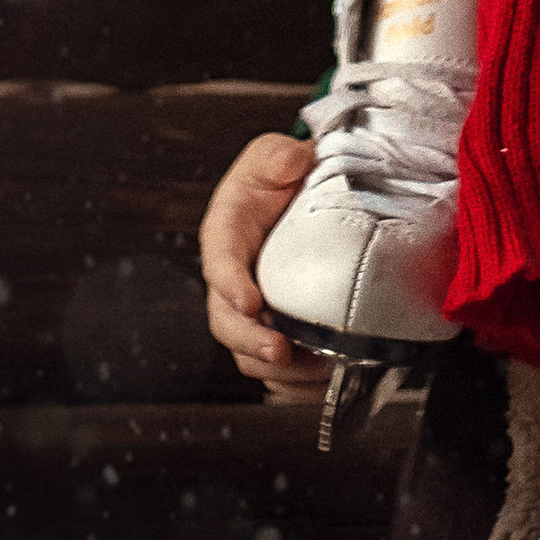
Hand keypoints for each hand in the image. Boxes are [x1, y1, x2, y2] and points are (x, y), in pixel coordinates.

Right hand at [199, 132, 334, 389]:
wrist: (295, 196)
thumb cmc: (278, 175)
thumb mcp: (274, 154)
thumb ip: (278, 155)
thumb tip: (292, 160)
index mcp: (225, 235)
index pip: (219, 263)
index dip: (231, 285)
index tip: (251, 302)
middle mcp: (230, 280)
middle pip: (225, 322)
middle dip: (251, 342)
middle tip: (282, 351)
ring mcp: (250, 310)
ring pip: (248, 354)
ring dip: (279, 370)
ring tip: (317, 372)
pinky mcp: (271, 329)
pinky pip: (274, 369)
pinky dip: (293, 384)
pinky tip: (320, 384)